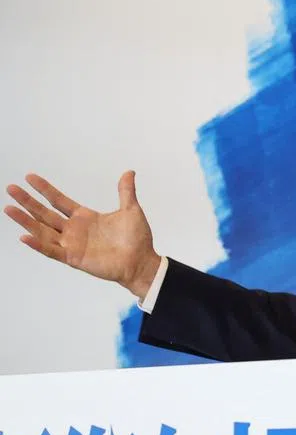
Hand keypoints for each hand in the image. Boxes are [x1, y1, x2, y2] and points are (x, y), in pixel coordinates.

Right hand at [4, 171, 160, 298]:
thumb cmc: (137, 239)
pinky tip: (25, 236)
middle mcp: (74, 230)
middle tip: (10, 188)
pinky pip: (51, 251)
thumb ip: (126, 192)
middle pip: (45, 213)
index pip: (59, 201)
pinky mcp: (73, 258)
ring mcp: (72, 244)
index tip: (30, 177)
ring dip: (26, 220)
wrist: (142, 262)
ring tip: (9, 208)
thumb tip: (129, 172)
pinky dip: (38, 244)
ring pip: (43, 230)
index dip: (45, 189)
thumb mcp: (131, 210)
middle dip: (28, 201)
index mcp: (85, 217)